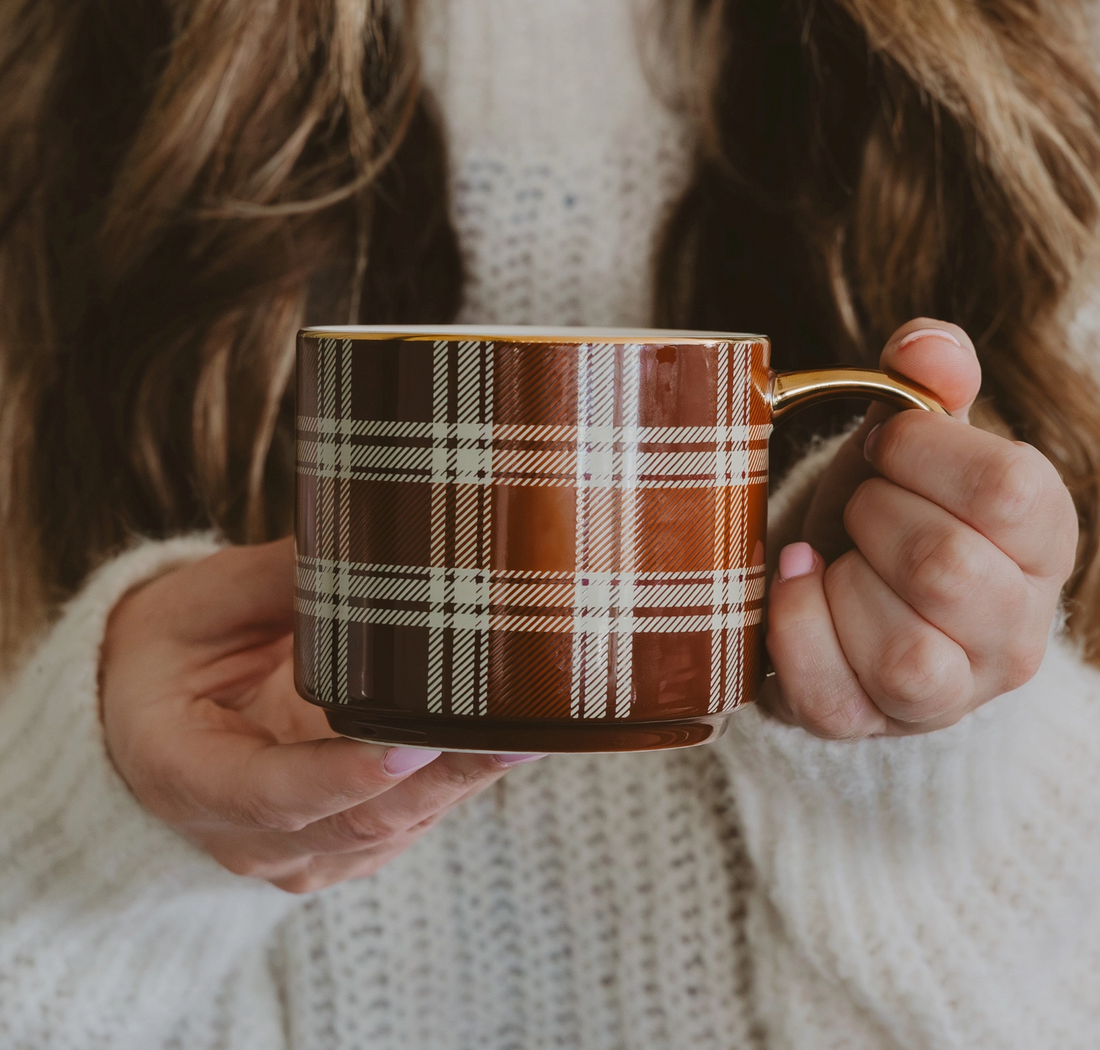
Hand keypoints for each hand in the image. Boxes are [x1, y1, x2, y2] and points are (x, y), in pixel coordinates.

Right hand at [100, 538, 541, 891]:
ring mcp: (295, 853)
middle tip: (513, 736)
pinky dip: (452, 789)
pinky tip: (495, 746)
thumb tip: (367, 533)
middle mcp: (243, 837)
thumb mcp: (201, 602)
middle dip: (442, 781)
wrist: (151, 710)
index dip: (345, 777)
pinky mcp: (338, 846)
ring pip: (393, 831)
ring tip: (524, 731)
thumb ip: (277, 579)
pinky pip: (405, 825)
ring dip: (461, 786)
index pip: (271, 796)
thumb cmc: (171, 650)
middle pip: (356, 825)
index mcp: (187, 777)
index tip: (413, 747)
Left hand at [764, 319, 1078, 737]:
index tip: (882, 446)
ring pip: (903, 653)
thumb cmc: (885, 508)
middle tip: (859, 508)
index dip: (923, 453)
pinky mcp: (873, 724)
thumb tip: (925, 345)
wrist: (841, 589)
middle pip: (948, 571)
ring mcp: (950, 692)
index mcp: (1044, 543)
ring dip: (842, 584)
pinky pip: (833, 696)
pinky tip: (794, 584)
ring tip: (835, 558)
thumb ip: (927, 383)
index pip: (1011, 492)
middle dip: (874, 517)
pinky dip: (795, 629)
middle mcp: (1015, 632)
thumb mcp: (909, 441)